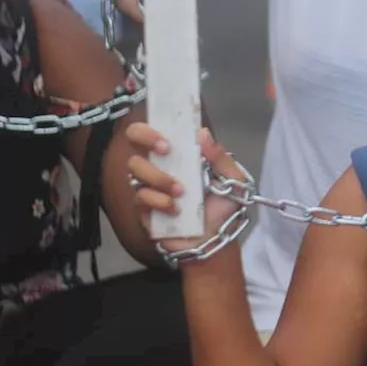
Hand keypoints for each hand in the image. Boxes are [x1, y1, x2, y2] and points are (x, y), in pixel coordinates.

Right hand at [126, 124, 243, 258]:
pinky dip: (158, 201)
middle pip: (134, 140)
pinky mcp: (143, 209)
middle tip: (166, 151)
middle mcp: (159, 166)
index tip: (169, 137)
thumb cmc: (223, 206)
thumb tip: (202, 133)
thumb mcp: (232, 179)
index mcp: (179, 155)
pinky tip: (175, 209)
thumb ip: (219, 157)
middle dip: (144, 137)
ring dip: (159, 177)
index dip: (153, 126)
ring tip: (181, 191)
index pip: (156, 130)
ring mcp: (148, 186)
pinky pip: (140, 197)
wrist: (216, 239)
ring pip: (135, 168)